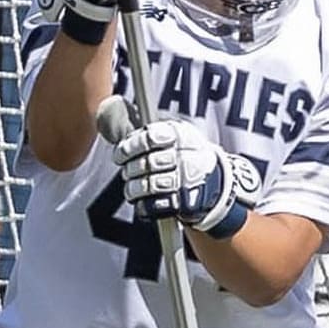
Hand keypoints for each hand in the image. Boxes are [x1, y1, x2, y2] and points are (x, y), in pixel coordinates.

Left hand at [106, 108, 261, 239]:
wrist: (217, 185)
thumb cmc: (187, 157)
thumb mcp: (176, 137)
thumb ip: (150, 134)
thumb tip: (111, 121)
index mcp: (182, 136)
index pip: (149, 138)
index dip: (129, 147)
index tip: (120, 153)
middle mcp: (186, 157)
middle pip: (146, 164)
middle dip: (130, 170)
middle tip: (126, 171)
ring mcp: (187, 181)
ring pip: (148, 185)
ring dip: (134, 188)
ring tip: (131, 187)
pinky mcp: (185, 203)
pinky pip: (155, 206)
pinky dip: (143, 205)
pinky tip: (141, 201)